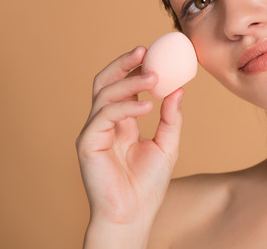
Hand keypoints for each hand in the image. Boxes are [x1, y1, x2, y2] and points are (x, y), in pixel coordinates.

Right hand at [76, 46, 183, 226]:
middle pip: (105, 83)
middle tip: (144, 50)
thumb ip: (171, 118)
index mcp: (121, 122)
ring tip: (154, 78)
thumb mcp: (167, 146)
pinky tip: (147, 105)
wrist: (133, 215)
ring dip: (129, 82)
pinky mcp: (87, 143)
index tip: (155, 53)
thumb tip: (178, 89)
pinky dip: (126, 106)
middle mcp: (104, 123)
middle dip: (123, 64)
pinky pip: (104, 115)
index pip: (122, 87)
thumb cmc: (147, 186)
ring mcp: (93, 132)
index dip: (135, 68)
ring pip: (103, 94)